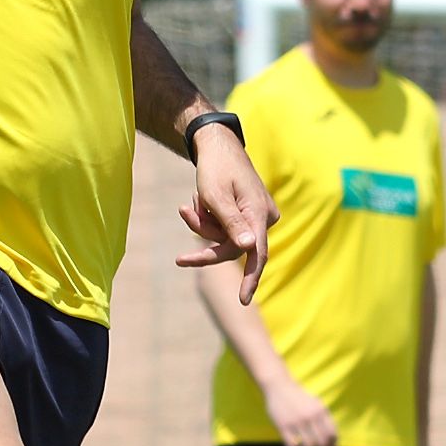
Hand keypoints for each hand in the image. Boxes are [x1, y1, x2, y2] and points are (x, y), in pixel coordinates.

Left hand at [175, 123, 277, 298]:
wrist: (217, 145)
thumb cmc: (215, 167)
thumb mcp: (215, 195)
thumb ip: (230, 223)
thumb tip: (248, 249)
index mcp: (259, 214)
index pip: (257, 254)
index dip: (250, 279)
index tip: (242, 300)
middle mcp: (264, 218)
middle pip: (232, 248)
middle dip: (204, 235)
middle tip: (181, 226)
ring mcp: (257, 217)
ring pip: (225, 238)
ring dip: (204, 224)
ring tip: (190, 203)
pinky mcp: (249, 216)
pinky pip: (225, 229)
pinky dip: (209, 219)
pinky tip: (200, 200)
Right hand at [266, 381, 339, 445]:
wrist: (279, 387)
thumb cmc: (300, 398)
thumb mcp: (316, 405)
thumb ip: (325, 420)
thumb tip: (334, 443)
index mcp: (321, 411)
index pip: (332, 434)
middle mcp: (310, 417)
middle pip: (321, 443)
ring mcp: (296, 422)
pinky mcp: (283, 426)